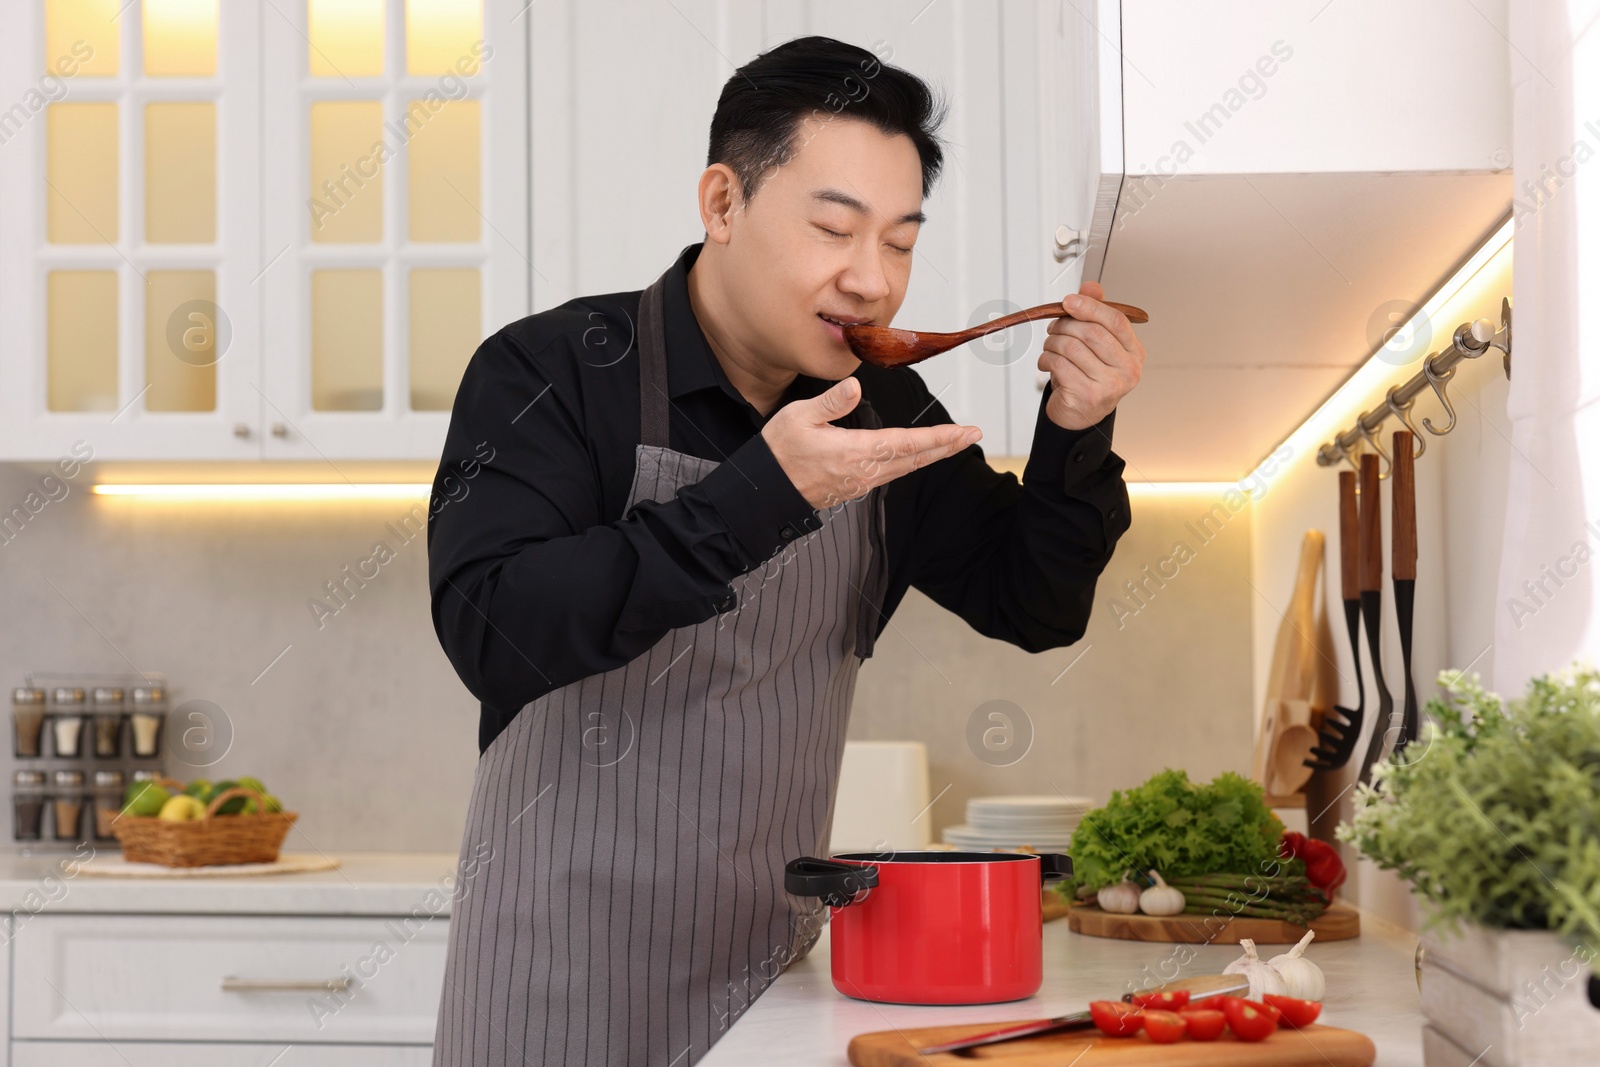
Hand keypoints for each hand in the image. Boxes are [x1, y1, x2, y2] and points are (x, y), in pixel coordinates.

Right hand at [762, 378, 980, 508]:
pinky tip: (918, 455)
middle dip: (946, 446)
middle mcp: (864, 471)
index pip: (907, 443)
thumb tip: (856, 386)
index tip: (965, 432)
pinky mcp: (853, 486)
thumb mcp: (798, 418)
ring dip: (931, 454)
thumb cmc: (778, 452)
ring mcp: (860, 482)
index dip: (939, 438)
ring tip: (953, 442)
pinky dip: (911, 462)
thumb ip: (830, 402)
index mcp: (855, 452)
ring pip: (906, 468)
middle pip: (915, 459)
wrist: (763, 491)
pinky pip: (891, 473)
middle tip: (974, 435)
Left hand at [1038, 280, 1144, 430]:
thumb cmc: (1089, 376)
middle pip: (1092, 333)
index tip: (1069, 300)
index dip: (1090, 307)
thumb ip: (1095, 313)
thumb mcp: (1096, 345)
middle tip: (1053, 327)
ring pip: (1072, 347)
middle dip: (1065, 325)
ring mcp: (1110, 385)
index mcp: (1134, 352)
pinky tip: (1047, 362)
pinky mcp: (1088, 395)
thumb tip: (1091, 286)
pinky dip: (1046, 359)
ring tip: (1049, 347)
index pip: (1116, 321)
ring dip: (1052, 342)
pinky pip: (1060, 365)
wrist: (1080, 415)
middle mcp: (1128, 370)